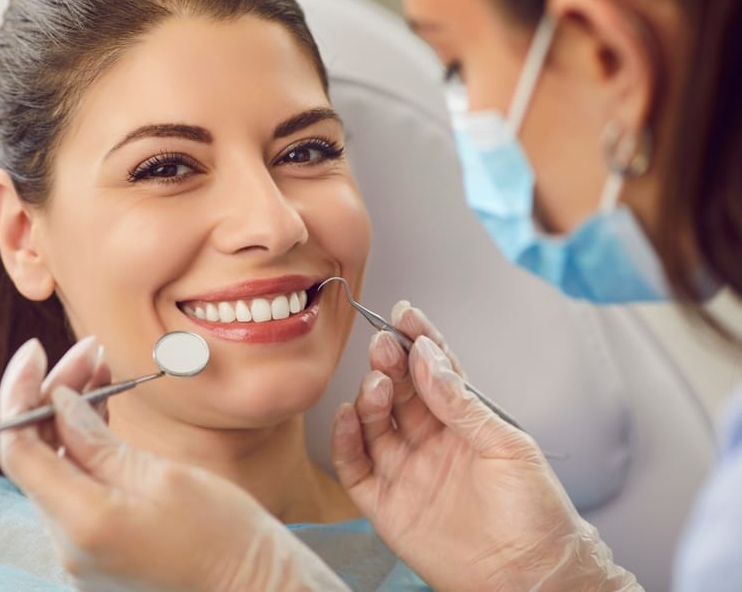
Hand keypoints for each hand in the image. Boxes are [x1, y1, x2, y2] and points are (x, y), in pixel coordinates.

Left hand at [0, 336, 350, 591]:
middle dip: (52, 396)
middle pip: (36, 456)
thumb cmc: (226, 538)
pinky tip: (102, 413)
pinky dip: (83, 449)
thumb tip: (58, 403)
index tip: (37, 352)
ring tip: (100, 370)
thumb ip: (98, 441)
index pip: (18, 449)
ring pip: (55, 470)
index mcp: (82, 523)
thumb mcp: (164, 475)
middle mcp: (69, 546)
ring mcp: (81, 554)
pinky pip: (75, 491)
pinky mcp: (98, 553)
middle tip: (89, 351)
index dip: (20, 393)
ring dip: (68, 417)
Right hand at [330, 302, 640, 591]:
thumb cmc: (535, 513)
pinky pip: (354, 467)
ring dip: (370, 398)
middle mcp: (430, 441)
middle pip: (399, 392)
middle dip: (390, 363)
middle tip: (384, 344)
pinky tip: (348, 416)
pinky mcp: (385, 504)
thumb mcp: (508, 446)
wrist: (530, 577)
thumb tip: (428, 358)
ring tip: (378, 384)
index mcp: (463, 422)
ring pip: (374, 423)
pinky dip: (346, 440)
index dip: (419, 342)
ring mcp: (405, 471)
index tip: (406, 314)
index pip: (434, 372)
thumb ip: (462, 403)